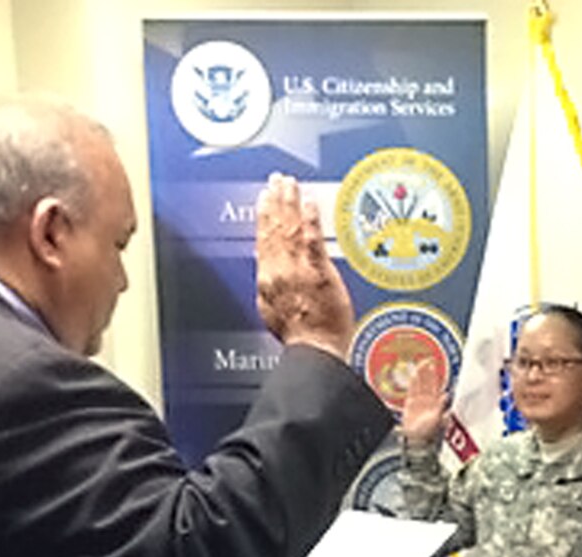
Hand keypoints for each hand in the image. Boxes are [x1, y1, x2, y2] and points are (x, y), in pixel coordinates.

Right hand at [254, 173, 354, 359]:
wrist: (313, 350)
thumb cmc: (299, 338)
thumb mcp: (273, 311)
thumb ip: (273, 287)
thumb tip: (270, 274)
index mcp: (267, 279)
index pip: (264, 240)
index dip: (263, 217)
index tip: (264, 199)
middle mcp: (279, 269)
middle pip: (274, 228)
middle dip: (275, 201)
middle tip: (276, 181)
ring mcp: (298, 268)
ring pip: (290, 227)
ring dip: (289, 202)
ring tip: (289, 184)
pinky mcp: (318, 270)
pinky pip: (311, 238)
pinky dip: (309, 218)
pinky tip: (309, 202)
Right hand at [399, 359, 448, 446]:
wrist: (416, 440)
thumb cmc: (428, 433)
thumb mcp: (438, 420)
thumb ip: (441, 406)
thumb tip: (446, 394)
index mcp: (437, 403)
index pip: (437, 386)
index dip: (437, 376)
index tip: (437, 367)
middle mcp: (429, 401)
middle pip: (429, 383)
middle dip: (429, 372)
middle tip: (429, 360)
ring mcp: (420, 401)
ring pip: (421, 385)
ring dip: (421, 375)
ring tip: (421, 363)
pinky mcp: (410, 404)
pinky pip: (412, 390)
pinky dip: (413, 383)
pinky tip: (413, 375)